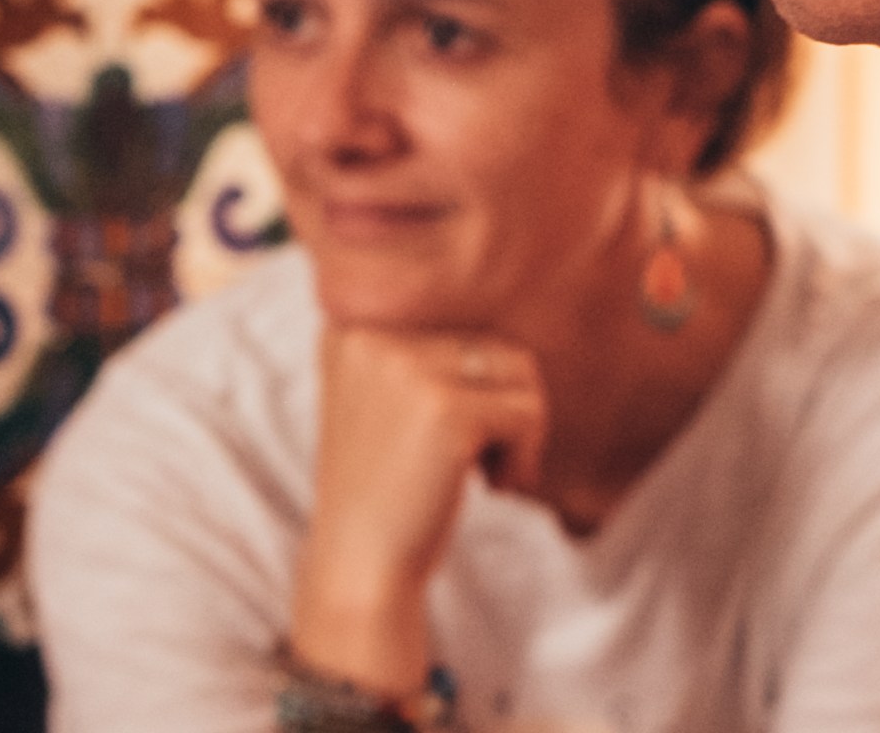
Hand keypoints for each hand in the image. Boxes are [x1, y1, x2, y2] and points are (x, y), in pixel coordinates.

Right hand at [289, 326, 547, 697]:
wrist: (358, 565)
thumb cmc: (386, 489)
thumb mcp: (384, 399)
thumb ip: (424, 352)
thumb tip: (510, 313)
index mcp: (352, 326)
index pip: (457, 327)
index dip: (474, 388)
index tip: (447, 437)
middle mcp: (372, 334)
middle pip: (492, 344)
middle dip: (503, 407)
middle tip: (479, 462)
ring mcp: (406, 367)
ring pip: (519, 370)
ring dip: (520, 427)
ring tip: (489, 471)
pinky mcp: (444, 408)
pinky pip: (527, 412)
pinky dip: (526, 455)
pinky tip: (494, 488)